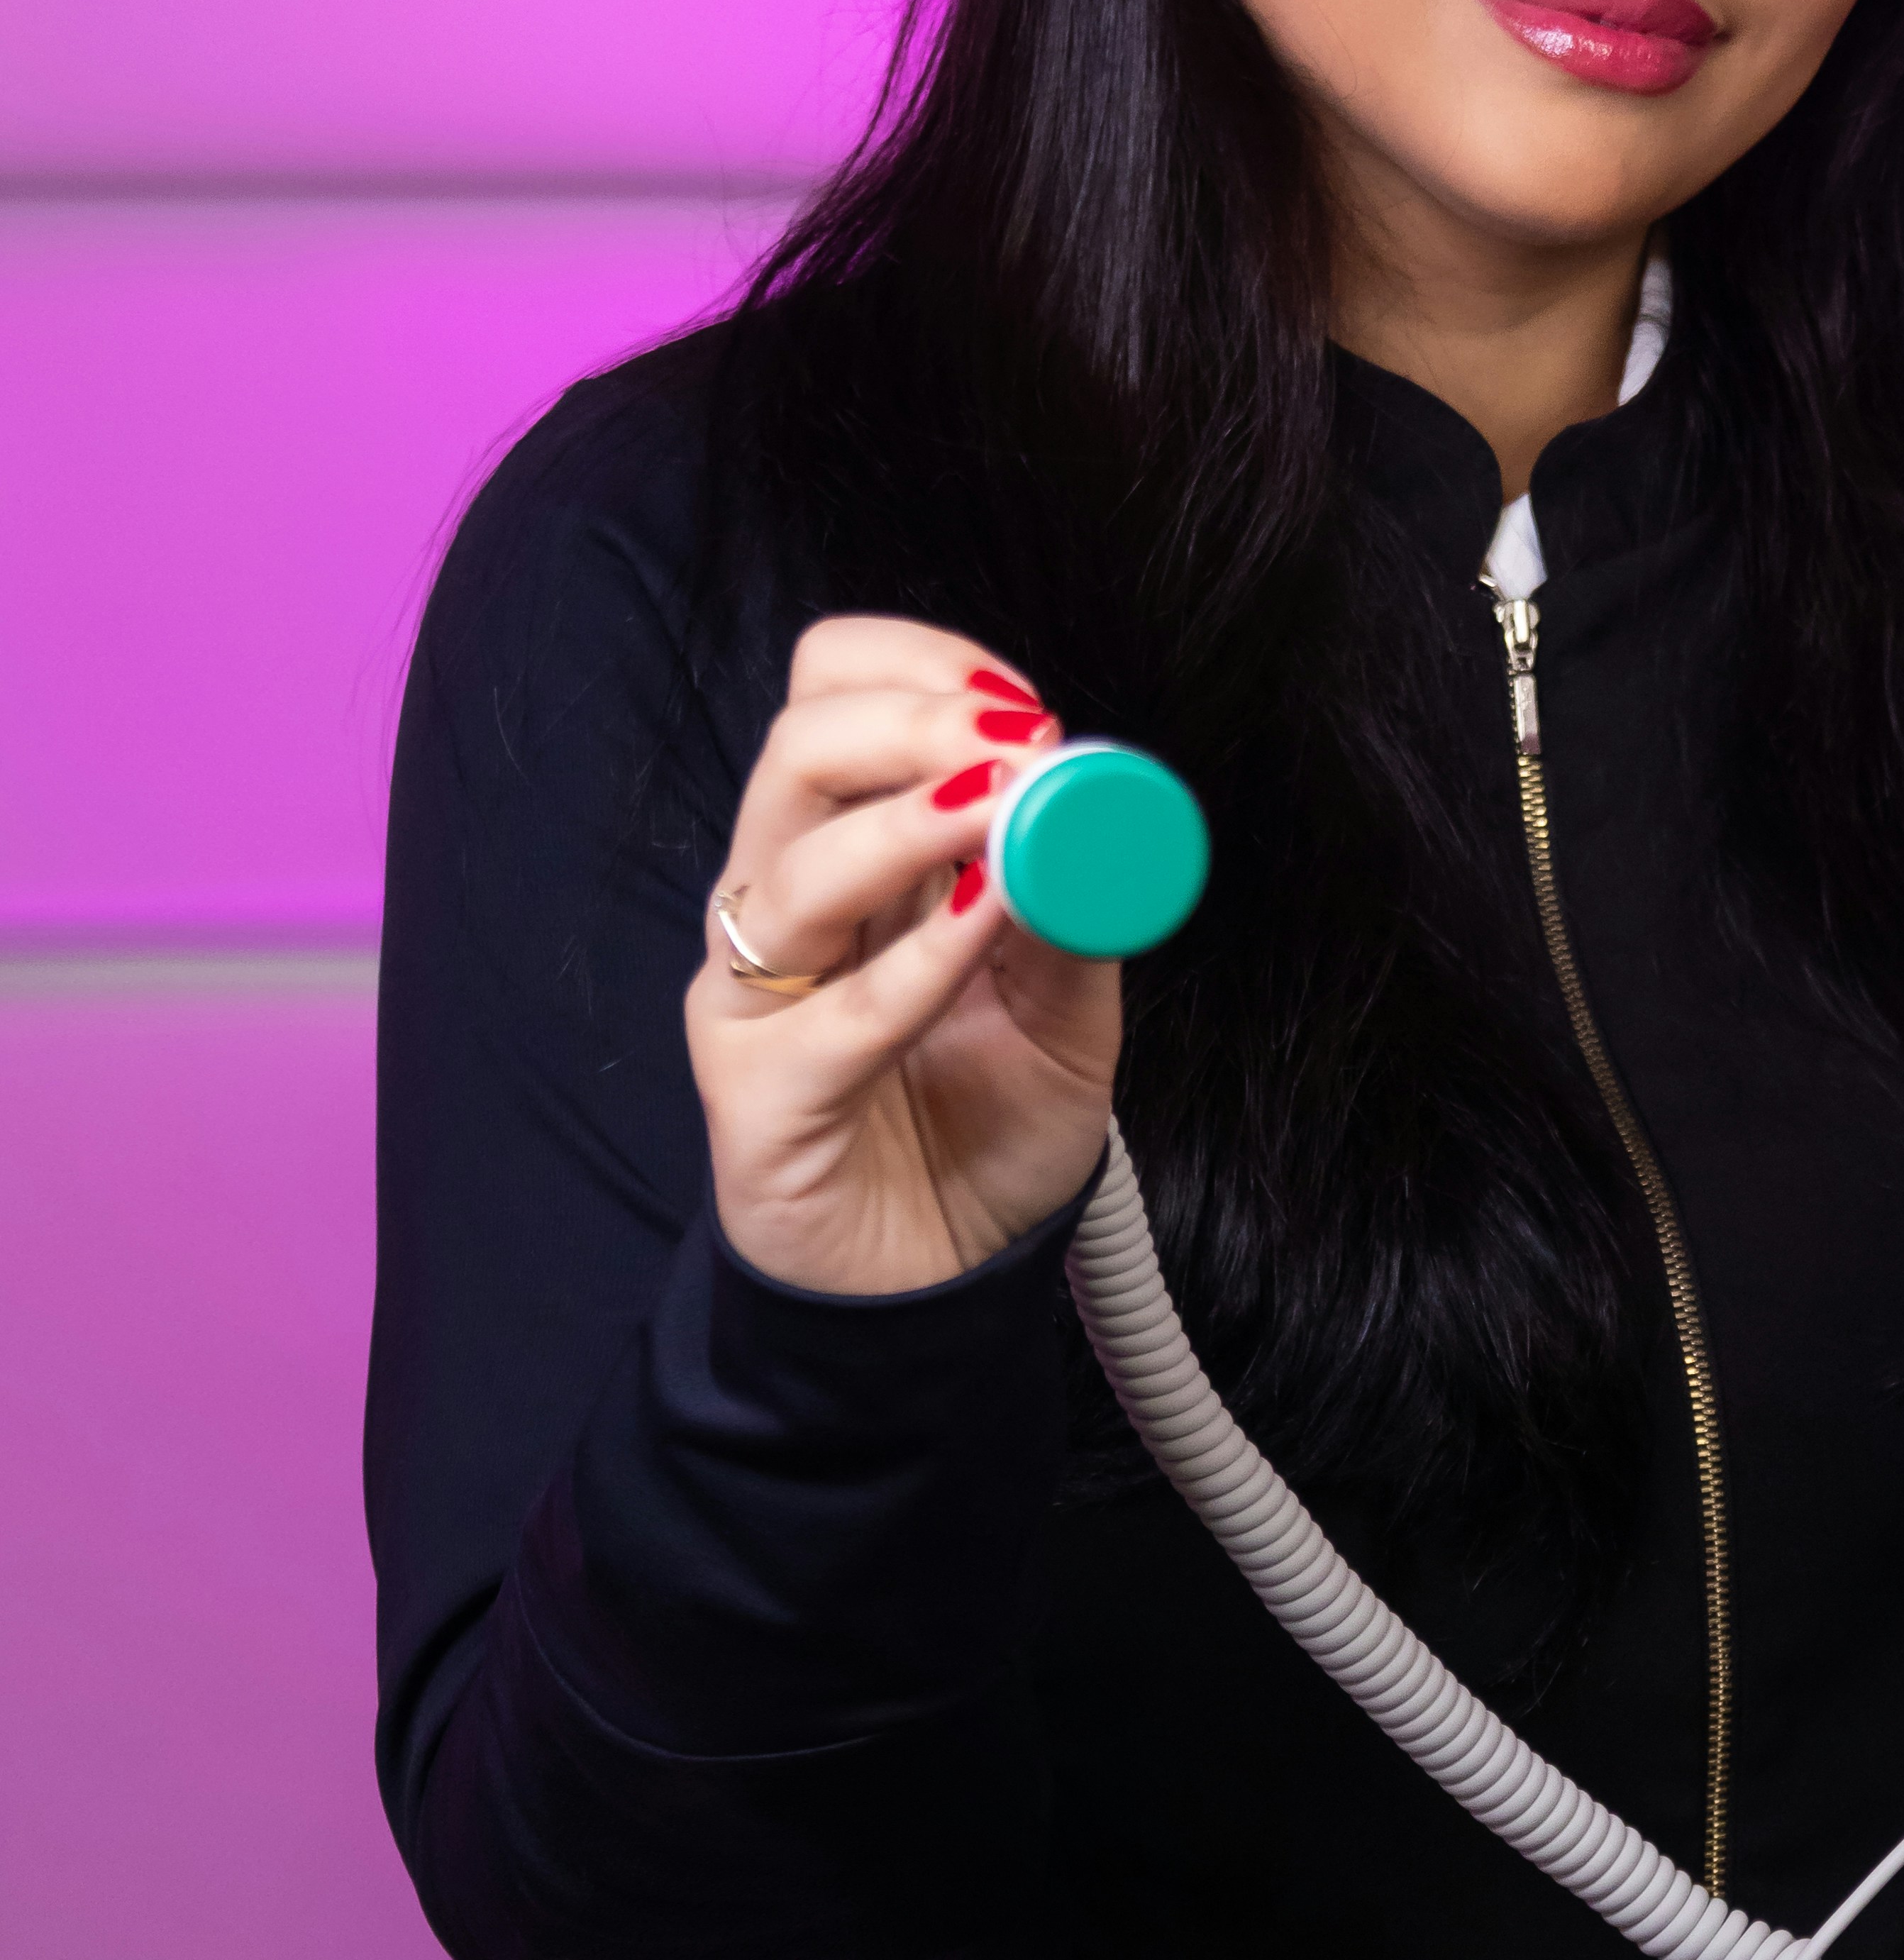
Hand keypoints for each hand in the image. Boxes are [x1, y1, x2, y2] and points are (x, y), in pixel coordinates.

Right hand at [686, 618, 1119, 1296]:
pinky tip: (985, 924)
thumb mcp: (1068, 1008)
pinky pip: (834, 1015)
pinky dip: (918, 960)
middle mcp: (784, 905)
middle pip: (798, 751)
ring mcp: (755, 997)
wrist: (940, 1287)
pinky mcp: (755, 1093)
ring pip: (795, 868)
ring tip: (1005, 807)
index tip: (1024, 702)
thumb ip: (1074, 908)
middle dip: (911, 722)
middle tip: (1018, 740)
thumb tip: (1093, 803)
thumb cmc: (987, 1132)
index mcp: (848, 853)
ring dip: (911, 820)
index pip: (831, 699)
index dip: (919, 672)